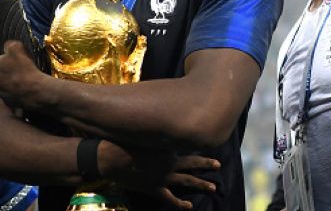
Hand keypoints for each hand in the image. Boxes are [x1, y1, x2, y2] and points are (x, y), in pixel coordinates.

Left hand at [0, 40, 47, 111]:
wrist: (34, 91)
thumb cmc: (24, 68)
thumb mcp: (16, 47)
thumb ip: (9, 44)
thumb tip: (7, 46)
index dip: (5, 53)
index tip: (14, 55)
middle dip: (6, 67)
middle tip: (19, 66)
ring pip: (3, 82)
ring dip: (10, 79)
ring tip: (23, 77)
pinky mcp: (7, 101)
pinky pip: (10, 92)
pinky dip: (14, 89)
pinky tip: (24, 87)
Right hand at [99, 141, 219, 209]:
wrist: (112, 158)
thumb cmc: (124, 142)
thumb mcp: (142, 134)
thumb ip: (152, 133)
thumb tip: (157, 127)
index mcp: (167, 148)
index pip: (186, 146)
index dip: (196, 146)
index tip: (204, 142)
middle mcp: (169, 163)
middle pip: (192, 163)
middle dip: (206, 164)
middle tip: (218, 165)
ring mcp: (163, 177)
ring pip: (187, 181)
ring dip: (201, 184)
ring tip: (213, 187)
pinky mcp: (154, 189)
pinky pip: (170, 198)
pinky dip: (180, 204)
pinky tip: (189, 206)